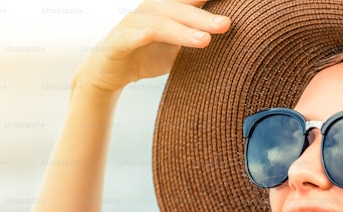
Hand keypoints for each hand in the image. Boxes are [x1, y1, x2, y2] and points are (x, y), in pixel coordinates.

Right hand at [74, 0, 230, 93]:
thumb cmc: (146, 57)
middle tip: (227, 25)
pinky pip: (132, 36)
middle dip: (204, 17)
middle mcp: (151, 10)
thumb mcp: (177, 48)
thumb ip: (197, 38)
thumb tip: (227, 35)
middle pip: (181, 10)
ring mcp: (133, 23)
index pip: (192, 0)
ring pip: (161, 23)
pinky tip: (154, 36)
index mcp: (168, 9)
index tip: (233, 2)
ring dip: (183, 31)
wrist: (108, 73)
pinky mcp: (118, 40)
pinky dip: (143, 34)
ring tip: (205, 41)